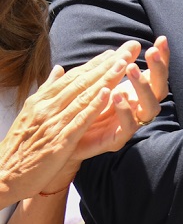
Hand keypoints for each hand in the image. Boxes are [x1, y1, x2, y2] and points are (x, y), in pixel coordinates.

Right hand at [0, 43, 138, 199]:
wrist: (2, 174)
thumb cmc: (21, 146)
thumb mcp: (32, 113)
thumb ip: (48, 91)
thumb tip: (59, 70)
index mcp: (42, 101)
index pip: (72, 77)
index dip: (94, 63)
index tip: (114, 51)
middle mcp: (46, 107)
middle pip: (81, 82)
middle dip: (107, 65)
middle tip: (128, 49)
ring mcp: (52, 123)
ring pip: (83, 97)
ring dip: (105, 79)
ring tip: (123, 64)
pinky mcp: (59, 141)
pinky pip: (79, 120)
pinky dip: (94, 107)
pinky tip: (108, 95)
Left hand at [77, 38, 170, 166]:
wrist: (66, 137)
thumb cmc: (86, 108)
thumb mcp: (100, 80)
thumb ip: (115, 65)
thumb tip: (131, 44)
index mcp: (137, 93)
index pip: (156, 74)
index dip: (162, 58)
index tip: (161, 39)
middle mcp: (139, 107)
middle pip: (160, 89)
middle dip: (158, 70)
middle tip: (150, 52)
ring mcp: (132, 123)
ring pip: (151, 108)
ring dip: (143, 88)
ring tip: (131, 68)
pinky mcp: (118, 138)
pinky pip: (129, 126)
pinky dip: (125, 111)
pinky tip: (116, 95)